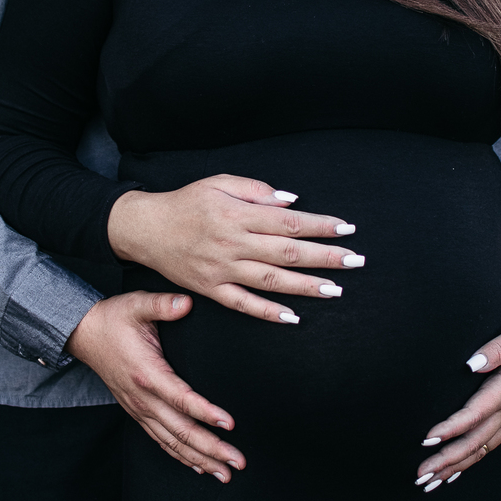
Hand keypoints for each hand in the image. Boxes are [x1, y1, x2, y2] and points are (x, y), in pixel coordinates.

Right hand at [64, 291, 245, 482]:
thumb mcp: (137, 304)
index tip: (228, 423)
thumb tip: (186, 303)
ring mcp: (139, 408)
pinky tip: (199, 467)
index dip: (205, 413)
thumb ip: (163, 304)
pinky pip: (160, 441)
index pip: (181, 398)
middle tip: (238, 461)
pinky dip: (180, 457)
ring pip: (172, 442)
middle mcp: (143, 398)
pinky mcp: (137, 412)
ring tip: (225, 473)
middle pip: (180, 431)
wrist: (84, 334)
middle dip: (212, 448)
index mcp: (147, 373)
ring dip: (200, 460)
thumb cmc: (113, 318)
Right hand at [107, 174, 361, 323]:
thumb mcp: (217, 182)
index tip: (347, 229)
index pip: (288, 221)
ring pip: (271, 281)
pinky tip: (293, 318)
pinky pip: (243, 304)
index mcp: (237, 215)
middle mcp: (233, 244)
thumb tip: (291, 201)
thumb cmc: (185, 202)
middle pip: (287, 252)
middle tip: (355, 261)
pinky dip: (268, 312)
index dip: (320, 225)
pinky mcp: (211, 289)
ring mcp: (222, 270)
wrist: (145, 228)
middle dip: (324, 257)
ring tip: (335, 290)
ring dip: (305, 287)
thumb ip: (255, 190)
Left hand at [413, 304, 500, 491]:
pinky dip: (472, 459)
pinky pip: (490, 444)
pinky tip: (456, 471)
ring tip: (430, 482)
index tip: (427, 439)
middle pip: (475, 441)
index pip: (475, 414)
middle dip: (447, 460)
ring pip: (482, 448)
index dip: (451, 428)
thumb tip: (471, 365)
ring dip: (455, 466)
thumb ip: (496, 349)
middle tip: (420, 475)